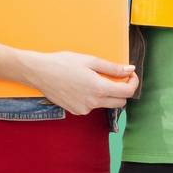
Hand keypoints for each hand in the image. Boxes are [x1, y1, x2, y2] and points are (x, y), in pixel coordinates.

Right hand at [24, 51, 138, 115]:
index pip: (127, 92)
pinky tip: (83, 86)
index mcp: (99, 89)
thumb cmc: (63, 63)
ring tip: (94, 78)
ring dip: (107, 94)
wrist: (40, 72)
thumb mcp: (90, 61)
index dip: (133, 82)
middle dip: (122, 90)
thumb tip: (129, 69)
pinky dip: (94, 98)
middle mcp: (93, 103)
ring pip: (106, 104)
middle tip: (116, 76)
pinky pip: (92, 106)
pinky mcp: (76, 111)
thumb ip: (112, 68)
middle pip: (120, 102)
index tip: (130, 74)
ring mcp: (84, 109)